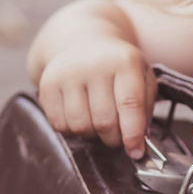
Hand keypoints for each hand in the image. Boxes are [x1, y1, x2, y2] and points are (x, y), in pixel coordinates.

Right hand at [37, 38, 157, 157]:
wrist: (82, 41)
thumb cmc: (117, 67)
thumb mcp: (141, 76)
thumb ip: (145, 107)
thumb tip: (140, 141)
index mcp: (124, 61)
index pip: (130, 104)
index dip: (133, 133)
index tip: (136, 152)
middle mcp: (95, 65)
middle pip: (105, 121)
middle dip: (114, 138)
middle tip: (118, 138)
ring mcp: (68, 74)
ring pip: (81, 126)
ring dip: (93, 135)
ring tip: (99, 124)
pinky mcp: (47, 84)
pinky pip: (59, 125)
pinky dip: (72, 130)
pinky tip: (81, 117)